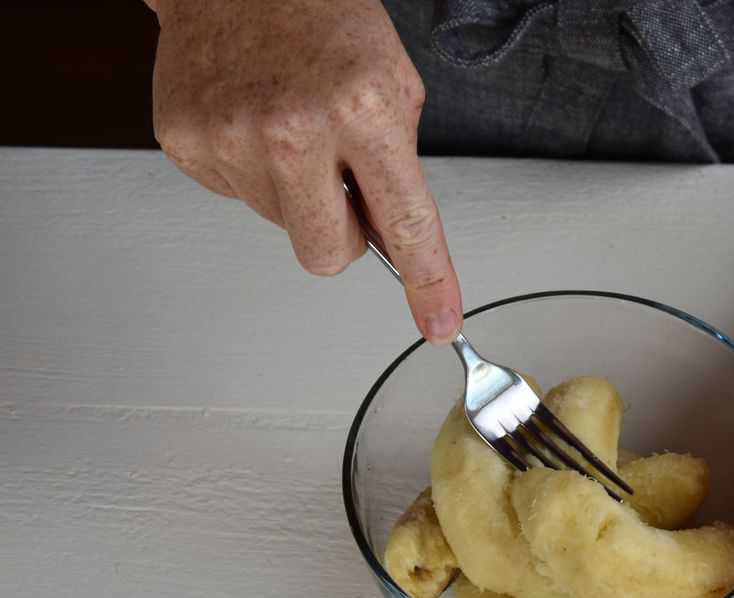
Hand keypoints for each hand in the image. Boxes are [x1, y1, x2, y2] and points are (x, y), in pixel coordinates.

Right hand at [149, 0, 461, 341]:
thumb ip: (397, 164)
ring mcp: (233, 137)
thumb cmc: (321, 17)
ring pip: (281, 225)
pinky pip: (235, 196)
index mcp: (362, 109)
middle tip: (339, 180)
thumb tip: (393, 237)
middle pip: (327, 254)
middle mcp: (294, 128)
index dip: (427, 282)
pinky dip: (250, 170)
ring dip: (292, 190)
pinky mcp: (187, 142)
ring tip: (290, 124)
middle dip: (340, 233)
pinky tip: (253, 120)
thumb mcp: (393, 81)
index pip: (405, 223)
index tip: (437, 321)